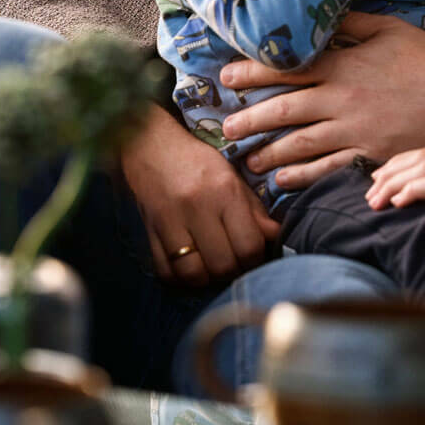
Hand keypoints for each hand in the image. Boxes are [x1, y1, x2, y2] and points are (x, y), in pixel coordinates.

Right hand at [116, 103, 280, 287]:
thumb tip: (275, 236)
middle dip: (234, 272)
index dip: (256, 259)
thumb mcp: (232, 177)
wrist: (149, 144)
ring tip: (212, 269)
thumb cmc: (197, 162)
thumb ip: (254, 209)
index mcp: (223, 191)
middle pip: (223, 265)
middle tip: (235, 265)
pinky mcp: (148, 231)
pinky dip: (180, 279)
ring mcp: (169, 221)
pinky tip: (189, 268)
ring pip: (193, 274)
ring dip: (207, 279)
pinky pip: (165, 272)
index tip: (255, 257)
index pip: (249, 245)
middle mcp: (197, 207)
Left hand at [219, 13, 424, 188]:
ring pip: (300, 144)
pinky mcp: (372, 154)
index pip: (288, 69)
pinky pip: (328, 168)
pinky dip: (302, 176)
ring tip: (246, 160)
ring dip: (268, 152)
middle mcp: (345, 99)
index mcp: (347, 64)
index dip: (252, 73)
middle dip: (250, 120)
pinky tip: (282, 180)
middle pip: (285, 110)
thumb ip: (352, 23)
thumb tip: (321, 13)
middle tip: (224, 129)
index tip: (226, 80)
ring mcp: (357, 130)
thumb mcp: (392, 29)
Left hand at [367, 147, 424, 208]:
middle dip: (387, 178)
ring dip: (393, 186)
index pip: (417, 156)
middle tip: (369, 197)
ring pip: (419, 170)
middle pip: (414, 161)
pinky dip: (414, 190)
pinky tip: (398, 202)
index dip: (393, 168)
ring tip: (376, 202)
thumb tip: (416, 193)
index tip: (375, 182)